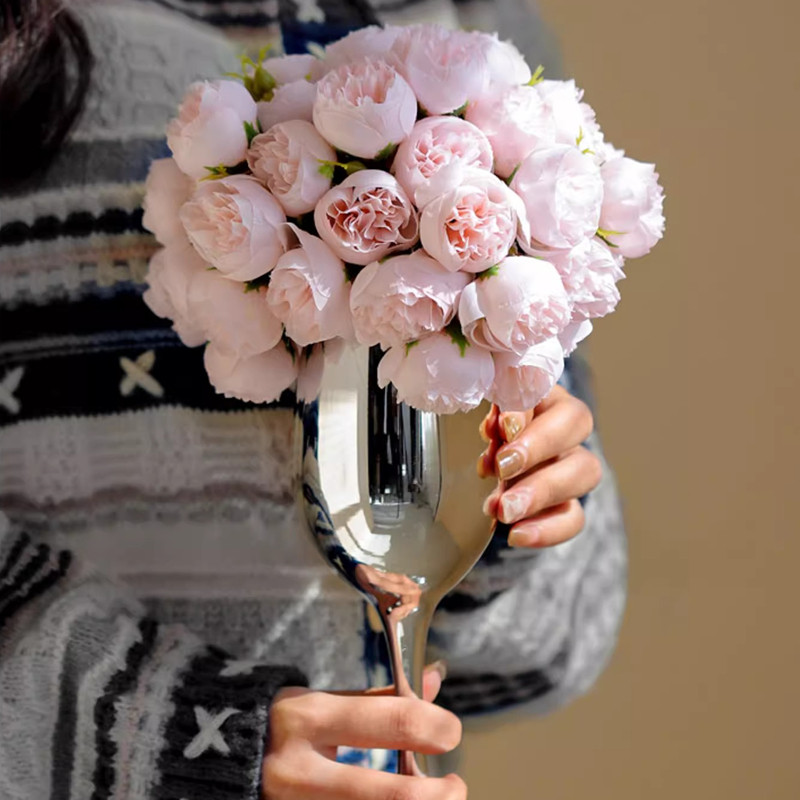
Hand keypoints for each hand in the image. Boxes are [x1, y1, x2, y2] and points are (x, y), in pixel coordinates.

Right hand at [263, 664, 465, 799]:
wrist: (207, 757)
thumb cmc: (279, 725)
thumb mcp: (321, 699)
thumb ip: (378, 697)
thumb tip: (433, 681)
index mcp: (311, 717)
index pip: (390, 719)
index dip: (434, 726)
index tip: (450, 732)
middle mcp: (301, 770)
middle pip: (389, 795)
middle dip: (438, 795)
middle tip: (456, 787)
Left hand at [478, 385, 601, 547]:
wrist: (474, 471)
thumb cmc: (472, 431)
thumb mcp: (471, 415)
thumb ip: (487, 414)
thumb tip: (498, 424)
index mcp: (536, 388)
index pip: (543, 385)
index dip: (525, 407)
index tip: (500, 427)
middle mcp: (562, 421)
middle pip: (576, 422)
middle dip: (538, 448)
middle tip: (502, 470)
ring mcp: (571, 462)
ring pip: (585, 470)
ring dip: (542, 491)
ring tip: (503, 510)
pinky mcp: (567, 502)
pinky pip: (574, 516)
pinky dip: (548, 529)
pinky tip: (516, 535)